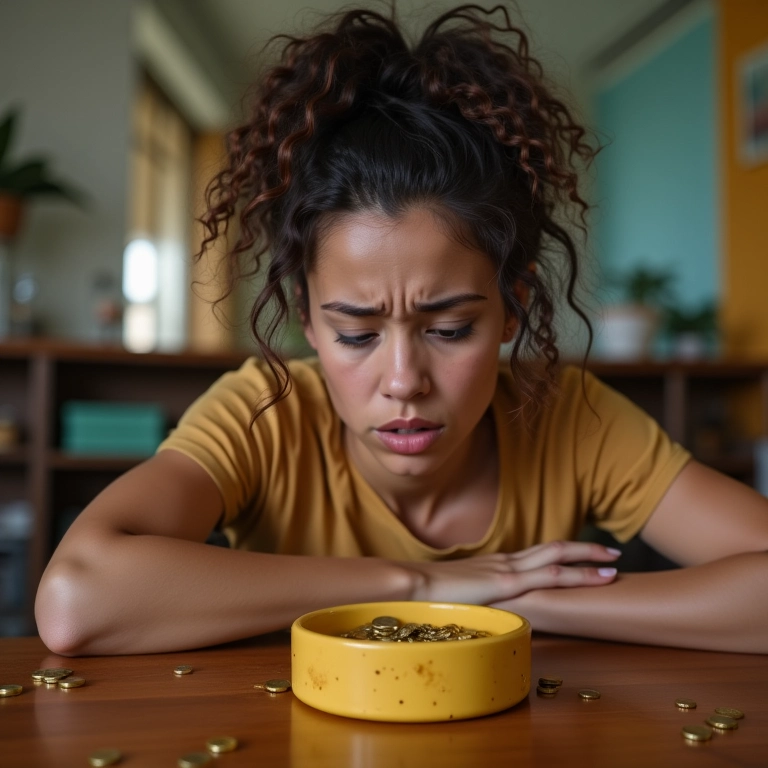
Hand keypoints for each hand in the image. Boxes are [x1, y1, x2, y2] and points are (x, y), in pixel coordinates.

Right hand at [404, 541, 619, 604]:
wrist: (412, 584)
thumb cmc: (430, 594)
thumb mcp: (461, 596)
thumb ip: (476, 599)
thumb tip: (483, 612)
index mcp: (497, 564)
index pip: (538, 555)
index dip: (564, 555)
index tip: (585, 557)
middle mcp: (506, 561)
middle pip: (554, 549)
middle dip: (585, 551)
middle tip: (613, 553)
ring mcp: (508, 569)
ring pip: (558, 559)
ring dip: (588, 561)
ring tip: (614, 565)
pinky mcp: (507, 583)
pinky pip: (549, 576)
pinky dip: (576, 575)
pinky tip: (595, 578)